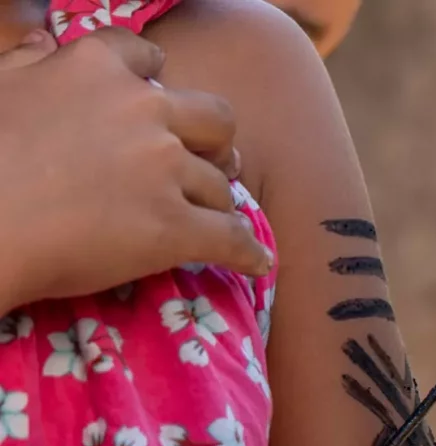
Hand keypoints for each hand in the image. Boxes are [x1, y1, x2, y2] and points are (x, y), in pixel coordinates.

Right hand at [0, 27, 271, 310]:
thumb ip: (28, 63)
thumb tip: (41, 42)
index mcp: (97, 67)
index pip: (150, 59)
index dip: (160, 84)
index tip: (161, 108)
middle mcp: (142, 110)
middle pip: (215, 118)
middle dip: (216, 142)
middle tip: (212, 163)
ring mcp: (164, 168)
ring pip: (219, 185)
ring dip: (217, 203)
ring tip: (212, 219)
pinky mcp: (175, 226)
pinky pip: (231, 239)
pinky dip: (248, 253)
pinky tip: (257, 263)